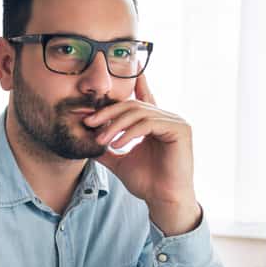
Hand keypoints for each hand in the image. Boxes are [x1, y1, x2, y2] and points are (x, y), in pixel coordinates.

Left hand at [87, 74, 201, 235]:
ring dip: (115, 126)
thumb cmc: (146, 182)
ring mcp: (175, 122)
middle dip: (108, 113)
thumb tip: (85, 140)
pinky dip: (130, 133)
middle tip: (89, 123)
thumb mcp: (119, 160)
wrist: (163, 200)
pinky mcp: (180, 129)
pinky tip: (118, 144)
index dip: (135, 82)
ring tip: (101, 140)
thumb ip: (106, 148)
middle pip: (132, 105)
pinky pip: (149, 123)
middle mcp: (167, 117)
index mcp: (155, 122)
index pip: (142, 98)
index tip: (127, 66)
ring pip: (139, 113)